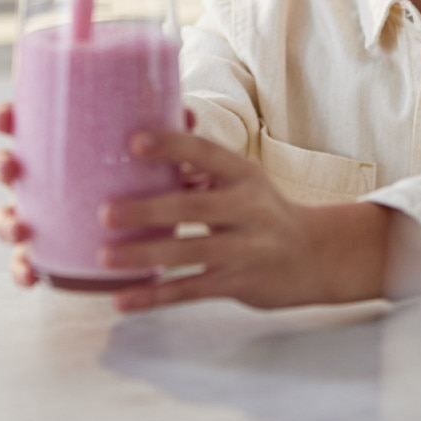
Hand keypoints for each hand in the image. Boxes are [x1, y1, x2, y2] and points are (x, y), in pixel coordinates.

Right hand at [0, 101, 201, 292]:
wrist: (146, 222)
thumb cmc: (141, 175)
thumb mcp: (152, 154)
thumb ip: (166, 138)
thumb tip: (189, 115)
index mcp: (59, 146)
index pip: (23, 124)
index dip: (6, 118)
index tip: (5, 117)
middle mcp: (42, 179)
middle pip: (8, 167)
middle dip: (0, 165)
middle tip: (11, 167)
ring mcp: (41, 216)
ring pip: (8, 216)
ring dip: (5, 222)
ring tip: (20, 229)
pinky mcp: (50, 251)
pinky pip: (26, 262)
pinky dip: (23, 269)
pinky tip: (31, 275)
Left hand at [96, 130, 397, 313]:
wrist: (315, 256)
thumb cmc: (262, 210)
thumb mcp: (243, 179)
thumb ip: (202, 160)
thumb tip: (163, 120)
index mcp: (244, 174)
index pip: (207, 153)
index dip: (172, 145)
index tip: (134, 142)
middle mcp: (248, 209)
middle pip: (195, 207)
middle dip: (149, 210)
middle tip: (105, 212)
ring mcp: (245, 249)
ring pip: (190, 253)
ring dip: (145, 255)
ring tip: (105, 256)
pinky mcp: (238, 284)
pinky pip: (190, 291)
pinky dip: (155, 296)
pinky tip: (122, 300)